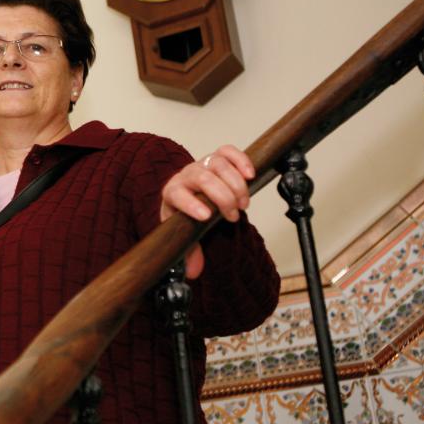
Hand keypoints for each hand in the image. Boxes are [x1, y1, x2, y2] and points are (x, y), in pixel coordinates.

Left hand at [158, 144, 255, 279]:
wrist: (190, 194)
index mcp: (172, 193)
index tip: (206, 216)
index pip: (176, 194)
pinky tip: (251, 175)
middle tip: (233, 216)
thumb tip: (194, 272)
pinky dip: (241, 160)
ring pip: (218, 164)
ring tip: (244, 204)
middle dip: (221, 197)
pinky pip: (228, 151)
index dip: (190, 203)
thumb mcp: (184, 233)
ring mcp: (202, 164)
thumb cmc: (187, 215)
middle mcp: (186, 176)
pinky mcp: (218, 157)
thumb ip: (190, 252)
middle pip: (202, 178)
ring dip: (235, 184)